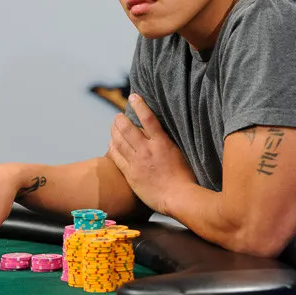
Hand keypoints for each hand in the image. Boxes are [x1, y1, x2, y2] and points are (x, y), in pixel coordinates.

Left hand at [107, 94, 196, 214]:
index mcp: (162, 143)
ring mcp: (137, 162)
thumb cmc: (185, 177)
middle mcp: (147, 150)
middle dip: (120, 119)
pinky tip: (111, 143)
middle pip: (128, 129)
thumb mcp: (180, 153)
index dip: (139, 105)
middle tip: (118, 115)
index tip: (133, 97)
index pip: (148, 118)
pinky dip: (112, 147)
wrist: (178, 198)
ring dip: (114, 131)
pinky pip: (117, 158)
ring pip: (120, 141)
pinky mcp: (131, 174)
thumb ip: (167, 142)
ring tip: (113, 125)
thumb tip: (160, 132)